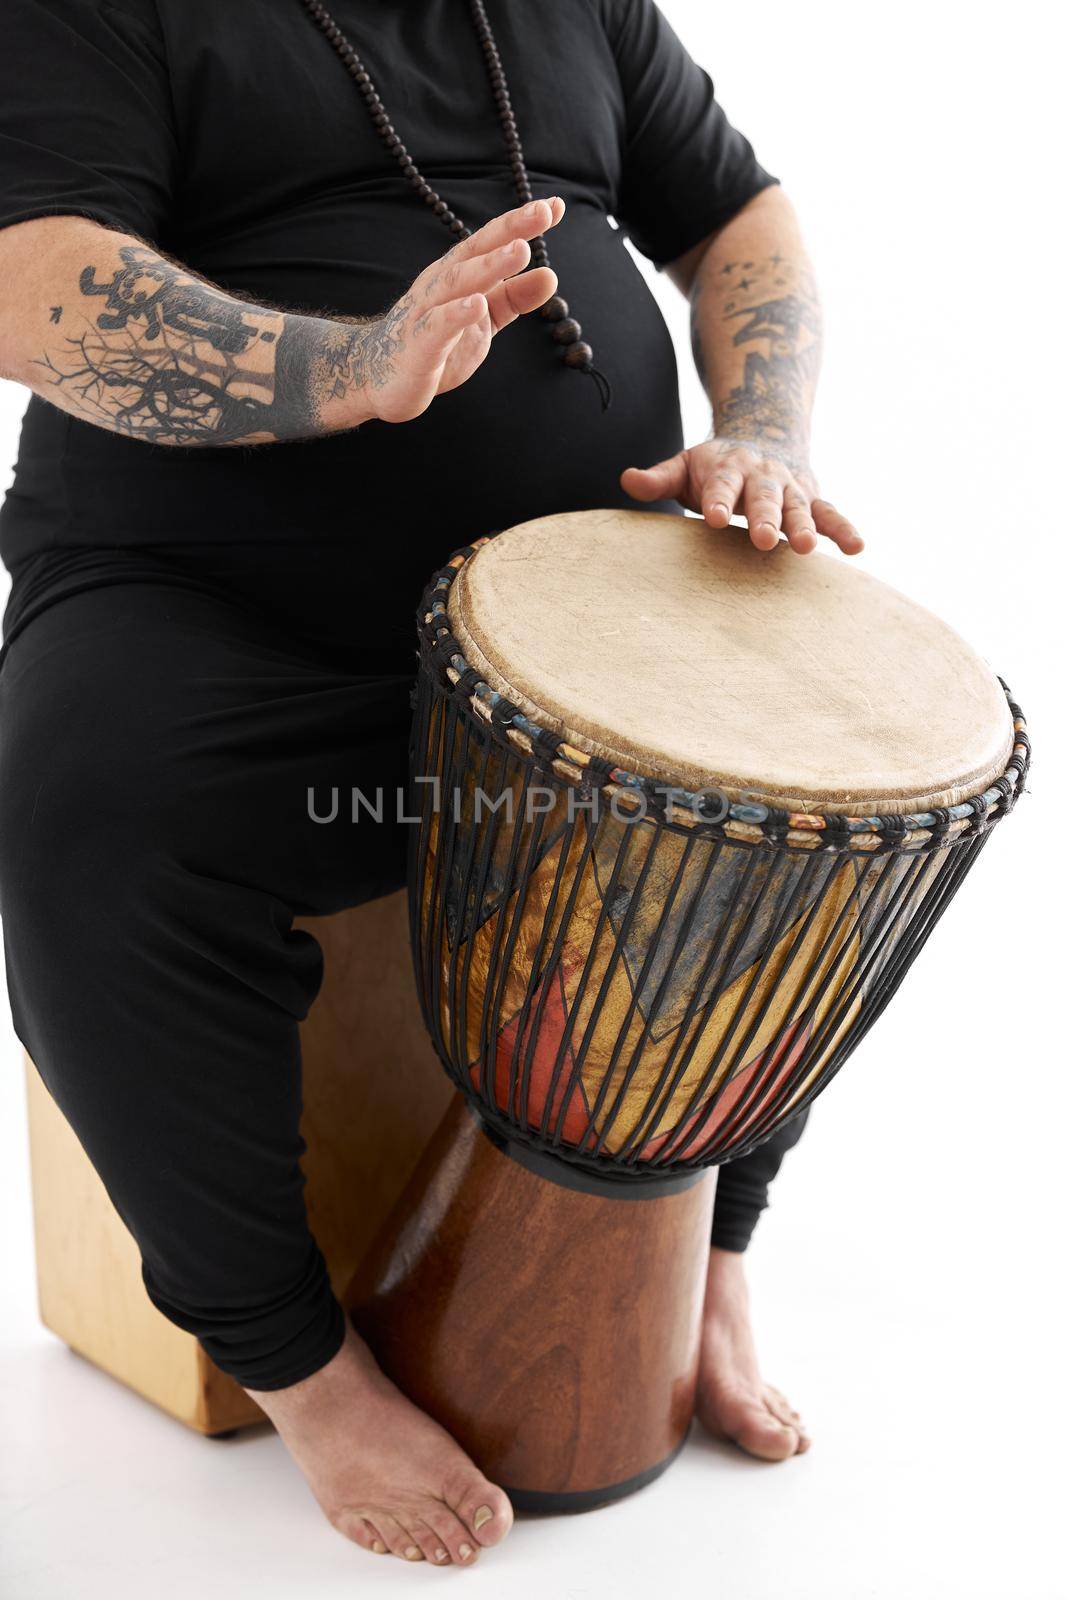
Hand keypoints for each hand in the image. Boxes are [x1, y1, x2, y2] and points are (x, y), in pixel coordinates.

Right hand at [332, 198, 564, 427]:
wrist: (378, 377)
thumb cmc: (435, 343)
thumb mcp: (483, 319)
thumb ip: (513, 297)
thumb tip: (551, 275)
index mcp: (457, 274)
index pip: (491, 242)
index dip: (521, 223)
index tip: (555, 206)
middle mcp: (440, 284)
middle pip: (476, 252)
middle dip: (509, 231)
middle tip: (542, 213)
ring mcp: (426, 313)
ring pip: (458, 283)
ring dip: (490, 265)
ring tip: (520, 250)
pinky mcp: (418, 347)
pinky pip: (437, 327)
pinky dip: (456, 315)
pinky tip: (477, 305)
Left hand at [620, 436, 862, 555]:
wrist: (764, 434)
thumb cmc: (715, 466)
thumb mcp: (685, 465)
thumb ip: (659, 477)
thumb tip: (627, 479)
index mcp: (729, 467)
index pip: (722, 484)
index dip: (717, 499)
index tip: (712, 517)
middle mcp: (764, 475)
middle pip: (766, 496)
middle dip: (766, 516)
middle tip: (763, 539)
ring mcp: (791, 487)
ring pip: (800, 506)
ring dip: (806, 525)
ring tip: (807, 547)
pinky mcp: (812, 499)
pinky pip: (830, 514)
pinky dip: (843, 529)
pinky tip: (857, 548)